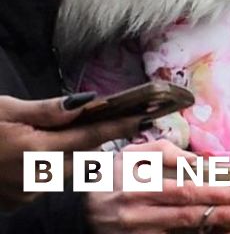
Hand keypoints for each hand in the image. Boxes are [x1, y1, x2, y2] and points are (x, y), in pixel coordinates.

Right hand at [0, 93, 141, 209]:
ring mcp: (28, 193)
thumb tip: (86, 102)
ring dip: (69, 155)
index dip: (118, 127)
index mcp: (36, 149)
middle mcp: (37, 176)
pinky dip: (49, 168)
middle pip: (83, 157)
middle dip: (91, 141)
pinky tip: (32, 157)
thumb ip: (47, 110)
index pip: (90, 136)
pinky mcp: (19, 202)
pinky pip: (47, 182)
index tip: (143, 120)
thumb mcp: (7, 110)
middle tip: (92, 124)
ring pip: (66, 171)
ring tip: (54, 137)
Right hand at [86, 140, 229, 233]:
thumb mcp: (131, 155)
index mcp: (137, 186)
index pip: (182, 191)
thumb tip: (199, 161)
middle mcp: (136, 213)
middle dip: (219, 215)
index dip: (211, 193)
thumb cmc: (109, 178)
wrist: (74, 211)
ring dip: (210, 233)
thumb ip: (166, 152)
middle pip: (185, 216)